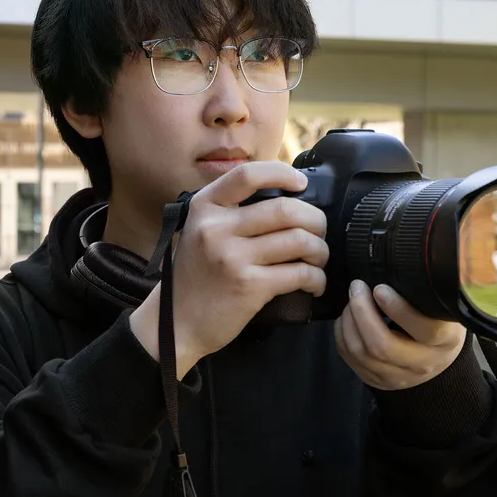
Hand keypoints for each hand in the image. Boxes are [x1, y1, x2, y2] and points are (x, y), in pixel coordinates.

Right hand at [130, 161, 329, 377]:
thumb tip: (285, 196)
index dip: (282, 173)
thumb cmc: (197, 276)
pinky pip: (299, 273)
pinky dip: (316, 278)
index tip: (302, 183)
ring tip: (318, 258)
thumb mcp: (201, 231)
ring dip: (319, 250)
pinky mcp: (249, 286)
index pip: (248, 175)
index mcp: (205, 207)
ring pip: (299, 240)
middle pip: (285, 209)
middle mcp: (216, 227)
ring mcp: (233, 257)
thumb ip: (232, 211)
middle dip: (315, 220)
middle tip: (319, 231)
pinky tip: (314, 283)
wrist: (176, 323)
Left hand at [335, 280, 465, 390]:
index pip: (423, 330)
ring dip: (348, 321)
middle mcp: (422, 364)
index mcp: (444, 341)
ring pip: (361, 352)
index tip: (380, 288)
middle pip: (381, 346)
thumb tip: (398, 261)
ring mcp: (398, 377)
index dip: (397, 309)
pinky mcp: (378, 381)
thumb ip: (425, 290)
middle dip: (361, 312)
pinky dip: (342, 334)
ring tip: (352, 300)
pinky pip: (350, 358)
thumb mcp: (442, 305)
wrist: (438, 357)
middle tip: (357, 287)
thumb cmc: (438, 320)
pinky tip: (347, 318)